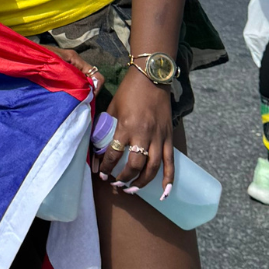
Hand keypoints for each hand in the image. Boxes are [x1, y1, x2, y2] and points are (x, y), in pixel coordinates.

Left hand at [93, 68, 173, 194]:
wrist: (152, 76)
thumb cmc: (129, 90)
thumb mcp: (113, 107)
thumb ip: (107, 125)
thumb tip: (98, 142)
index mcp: (126, 126)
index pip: (114, 155)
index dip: (106, 167)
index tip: (102, 174)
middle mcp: (143, 134)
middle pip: (135, 165)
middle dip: (124, 178)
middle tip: (117, 183)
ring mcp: (158, 136)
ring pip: (153, 167)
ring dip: (143, 182)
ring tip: (133, 189)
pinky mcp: (168, 136)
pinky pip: (170, 161)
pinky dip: (168, 178)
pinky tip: (164, 192)